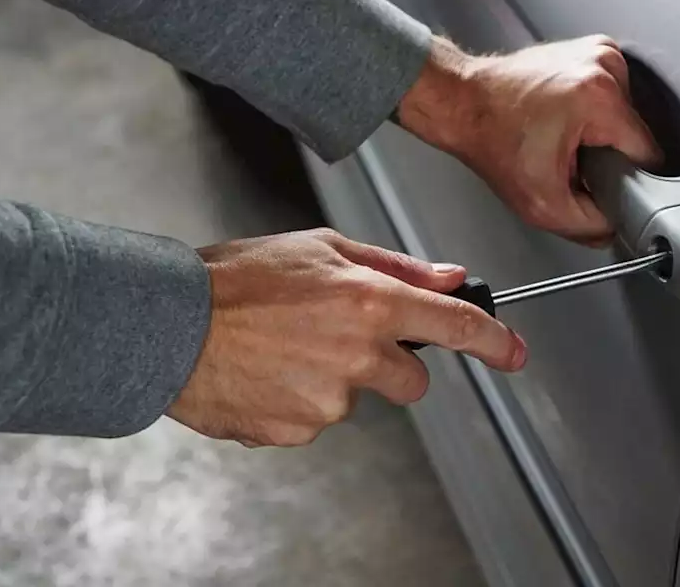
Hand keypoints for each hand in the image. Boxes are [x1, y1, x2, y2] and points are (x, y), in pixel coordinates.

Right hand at [167, 228, 525, 446]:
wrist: (165, 325)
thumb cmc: (236, 279)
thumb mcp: (321, 247)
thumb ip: (395, 266)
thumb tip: (449, 277)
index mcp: (370, 302)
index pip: (455, 327)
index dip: (494, 342)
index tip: (514, 353)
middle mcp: (357, 354)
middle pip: (412, 381)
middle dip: (390, 365)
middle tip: (339, 337)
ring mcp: (329, 399)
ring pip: (357, 399)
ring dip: (334, 380)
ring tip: (284, 348)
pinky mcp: (298, 430)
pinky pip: (316, 420)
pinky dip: (297, 401)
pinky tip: (267, 372)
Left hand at [396, 35, 663, 245]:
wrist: (464, 102)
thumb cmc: (492, 139)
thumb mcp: (543, 205)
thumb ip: (591, 226)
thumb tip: (617, 226)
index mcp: (600, 98)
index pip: (649, 154)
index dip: (628, 179)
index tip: (599, 181)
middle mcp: (605, 65)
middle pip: (636, 134)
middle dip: (610, 155)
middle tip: (572, 160)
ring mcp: (600, 52)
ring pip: (627, 116)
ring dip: (603, 134)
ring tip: (565, 136)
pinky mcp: (594, 50)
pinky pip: (614, 96)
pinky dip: (596, 113)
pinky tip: (567, 118)